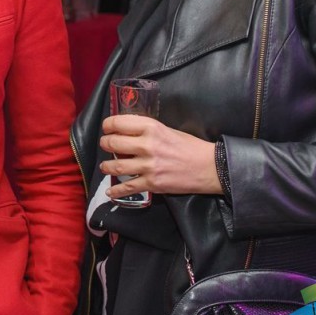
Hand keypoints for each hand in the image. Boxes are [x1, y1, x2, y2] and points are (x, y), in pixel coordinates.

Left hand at [98, 113, 220, 197]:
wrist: (209, 167)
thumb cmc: (190, 146)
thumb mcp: (167, 130)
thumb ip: (147, 131)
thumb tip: (127, 133)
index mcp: (152, 128)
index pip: (119, 123)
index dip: (108, 125)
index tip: (106, 128)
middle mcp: (147, 145)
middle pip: (113, 143)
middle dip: (105, 144)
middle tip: (105, 146)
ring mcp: (149, 166)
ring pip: (116, 166)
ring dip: (106, 166)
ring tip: (105, 166)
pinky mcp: (152, 183)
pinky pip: (128, 187)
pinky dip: (116, 191)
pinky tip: (110, 191)